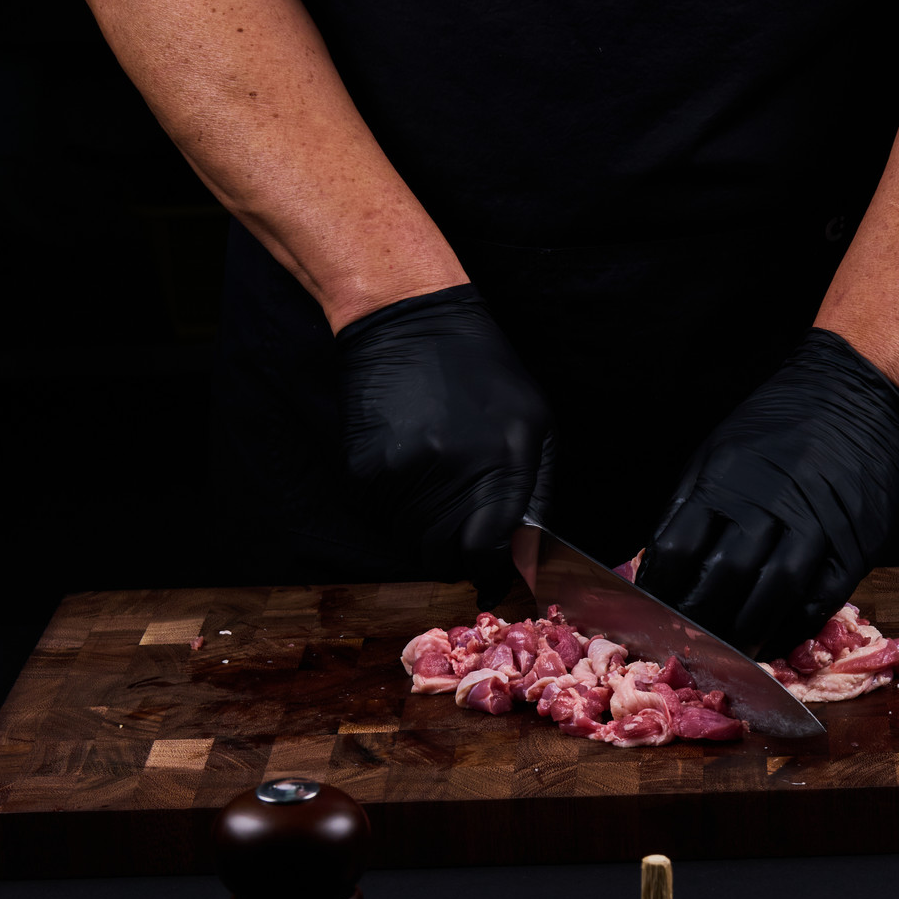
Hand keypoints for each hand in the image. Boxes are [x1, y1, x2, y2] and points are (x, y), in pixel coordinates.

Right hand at [336, 284, 553, 599]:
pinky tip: (409, 468)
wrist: (410, 322)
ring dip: (425, 533)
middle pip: (445, 557)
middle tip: (461, 537)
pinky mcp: (364, 470)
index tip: (488, 576)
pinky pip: (382, 517)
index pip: (489, 551)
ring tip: (436, 490)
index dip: (488, 572)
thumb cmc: (483, 373)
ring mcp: (402, 473)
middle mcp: (451, 472)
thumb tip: (525, 552)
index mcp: (502, 462)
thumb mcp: (534, 423)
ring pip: (411, 542)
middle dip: (456, 558)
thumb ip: (534, 491)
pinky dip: (396, 509)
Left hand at [638, 330, 898, 653]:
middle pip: (721, 579)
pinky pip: (818, 601)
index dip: (658, 589)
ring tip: (729, 653)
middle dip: (697, 620)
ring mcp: (814, 527)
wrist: (859, 391)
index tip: (649, 610)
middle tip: (685, 644)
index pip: (676, 549)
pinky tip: (775, 638)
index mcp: (724, 479)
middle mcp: (767, 505)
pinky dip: (793, 628)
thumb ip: (691, 503)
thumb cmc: (783, 421)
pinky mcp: (853, 547)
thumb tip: (659, 561)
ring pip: (771, 596)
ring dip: (745, 633)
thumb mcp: (720, 448)